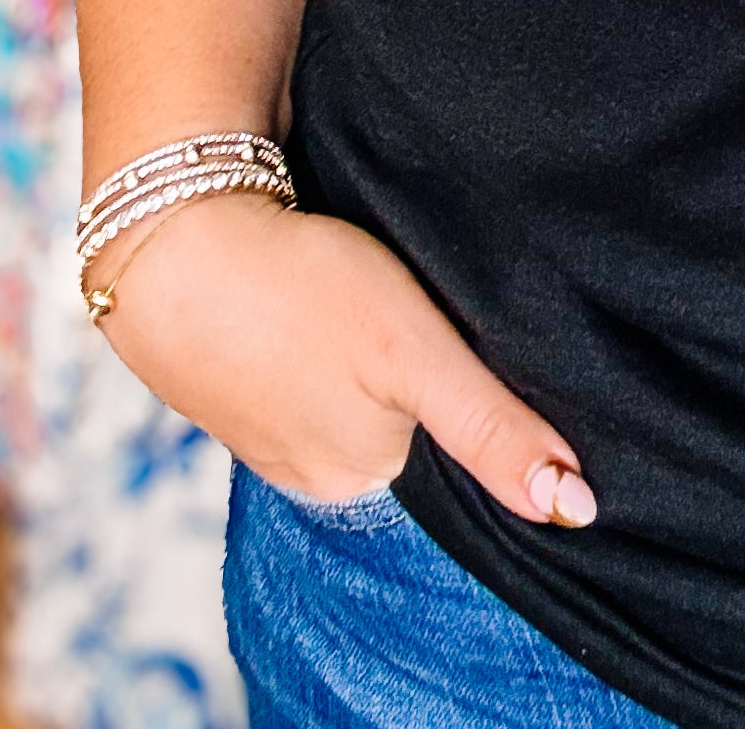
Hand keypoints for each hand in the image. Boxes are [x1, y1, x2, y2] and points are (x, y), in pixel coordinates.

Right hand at [94, 190, 596, 523]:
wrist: (171, 235)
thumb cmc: (299, 290)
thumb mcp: (412, 355)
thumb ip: (490, 429)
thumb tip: (573, 510)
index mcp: (360, 478)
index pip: (452, 460)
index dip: (482, 410)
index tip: (499, 358)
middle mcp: (315, 469)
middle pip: (407, 428)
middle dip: (432, 383)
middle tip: (447, 313)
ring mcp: (271, 426)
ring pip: (359, 393)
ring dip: (378, 358)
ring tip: (388, 303)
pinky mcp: (244, 375)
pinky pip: (313, 365)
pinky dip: (332, 337)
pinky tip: (336, 302)